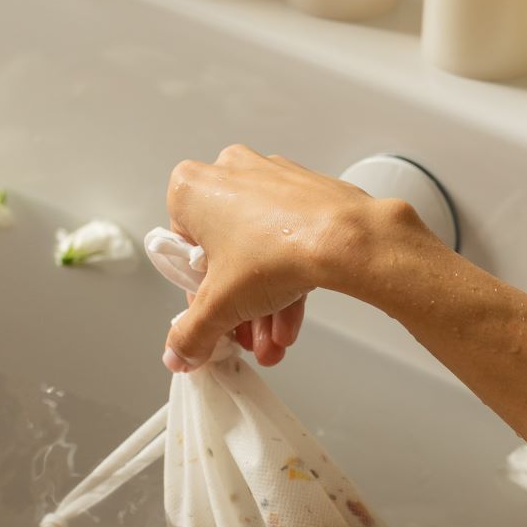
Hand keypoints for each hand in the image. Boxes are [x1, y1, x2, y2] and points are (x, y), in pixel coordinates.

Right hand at [162, 144, 378, 371]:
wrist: (347, 239)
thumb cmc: (279, 248)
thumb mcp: (219, 306)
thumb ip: (191, 334)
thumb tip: (180, 352)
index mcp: (192, 190)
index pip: (183, 254)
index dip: (198, 297)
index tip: (210, 320)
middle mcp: (228, 175)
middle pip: (224, 257)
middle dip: (237, 308)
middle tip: (245, 337)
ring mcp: (268, 180)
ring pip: (257, 252)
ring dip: (263, 305)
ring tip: (274, 341)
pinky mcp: (302, 192)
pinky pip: (285, 240)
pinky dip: (286, 280)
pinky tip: (290, 321)